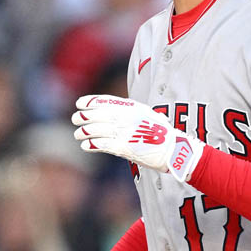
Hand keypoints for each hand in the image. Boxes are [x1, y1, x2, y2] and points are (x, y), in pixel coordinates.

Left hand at [72, 94, 204, 181]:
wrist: (174, 150)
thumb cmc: (162, 135)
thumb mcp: (148, 117)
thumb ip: (133, 114)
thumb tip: (117, 115)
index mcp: (133, 107)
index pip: (107, 101)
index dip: (91, 102)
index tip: (80, 104)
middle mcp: (128, 118)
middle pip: (99, 115)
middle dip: (85, 116)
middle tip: (75, 118)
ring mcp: (125, 132)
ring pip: (98, 130)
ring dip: (85, 132)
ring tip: (78, 134)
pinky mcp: (125, 147)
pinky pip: (103, 144)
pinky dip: (92, 144)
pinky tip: (85, 145)